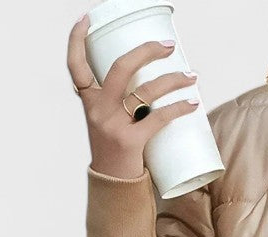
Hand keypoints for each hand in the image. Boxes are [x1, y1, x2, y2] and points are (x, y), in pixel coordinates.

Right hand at [67, 13, 200, 178]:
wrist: (113, 186)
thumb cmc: (116, 150)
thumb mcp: (107, 121)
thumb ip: (119, 101)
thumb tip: (152, 82)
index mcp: (89, 101)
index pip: (75, 65)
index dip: (77, 39)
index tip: (87, 19)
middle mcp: (98, 110)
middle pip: (120, 68)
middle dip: (146, 51)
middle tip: (168, 46)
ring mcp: (113, 125)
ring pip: (145, 91)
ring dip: (172, 80)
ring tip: (191, 75)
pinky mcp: (130, 141)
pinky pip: (159, 118)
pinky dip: (179, 108)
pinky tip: (192, 103)